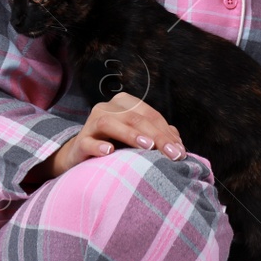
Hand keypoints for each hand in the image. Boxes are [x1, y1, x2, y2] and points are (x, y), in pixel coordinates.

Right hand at [22, 92, 185, 189]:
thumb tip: (178, 144)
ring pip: (111, 123)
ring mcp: (91, 123)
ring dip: (130, 134)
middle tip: (173, 155)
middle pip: (135, 118)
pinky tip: (109, 152)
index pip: (151, 115)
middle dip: (158, 137)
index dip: (167, 133)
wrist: (81, 157)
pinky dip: (98, 146)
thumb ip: (157, 136)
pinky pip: (88, 142)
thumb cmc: (116, 146)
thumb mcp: (137, 139)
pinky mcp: (79, 142)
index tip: (181, 152)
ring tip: (147, 146)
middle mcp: (107, 108)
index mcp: (125, 103)